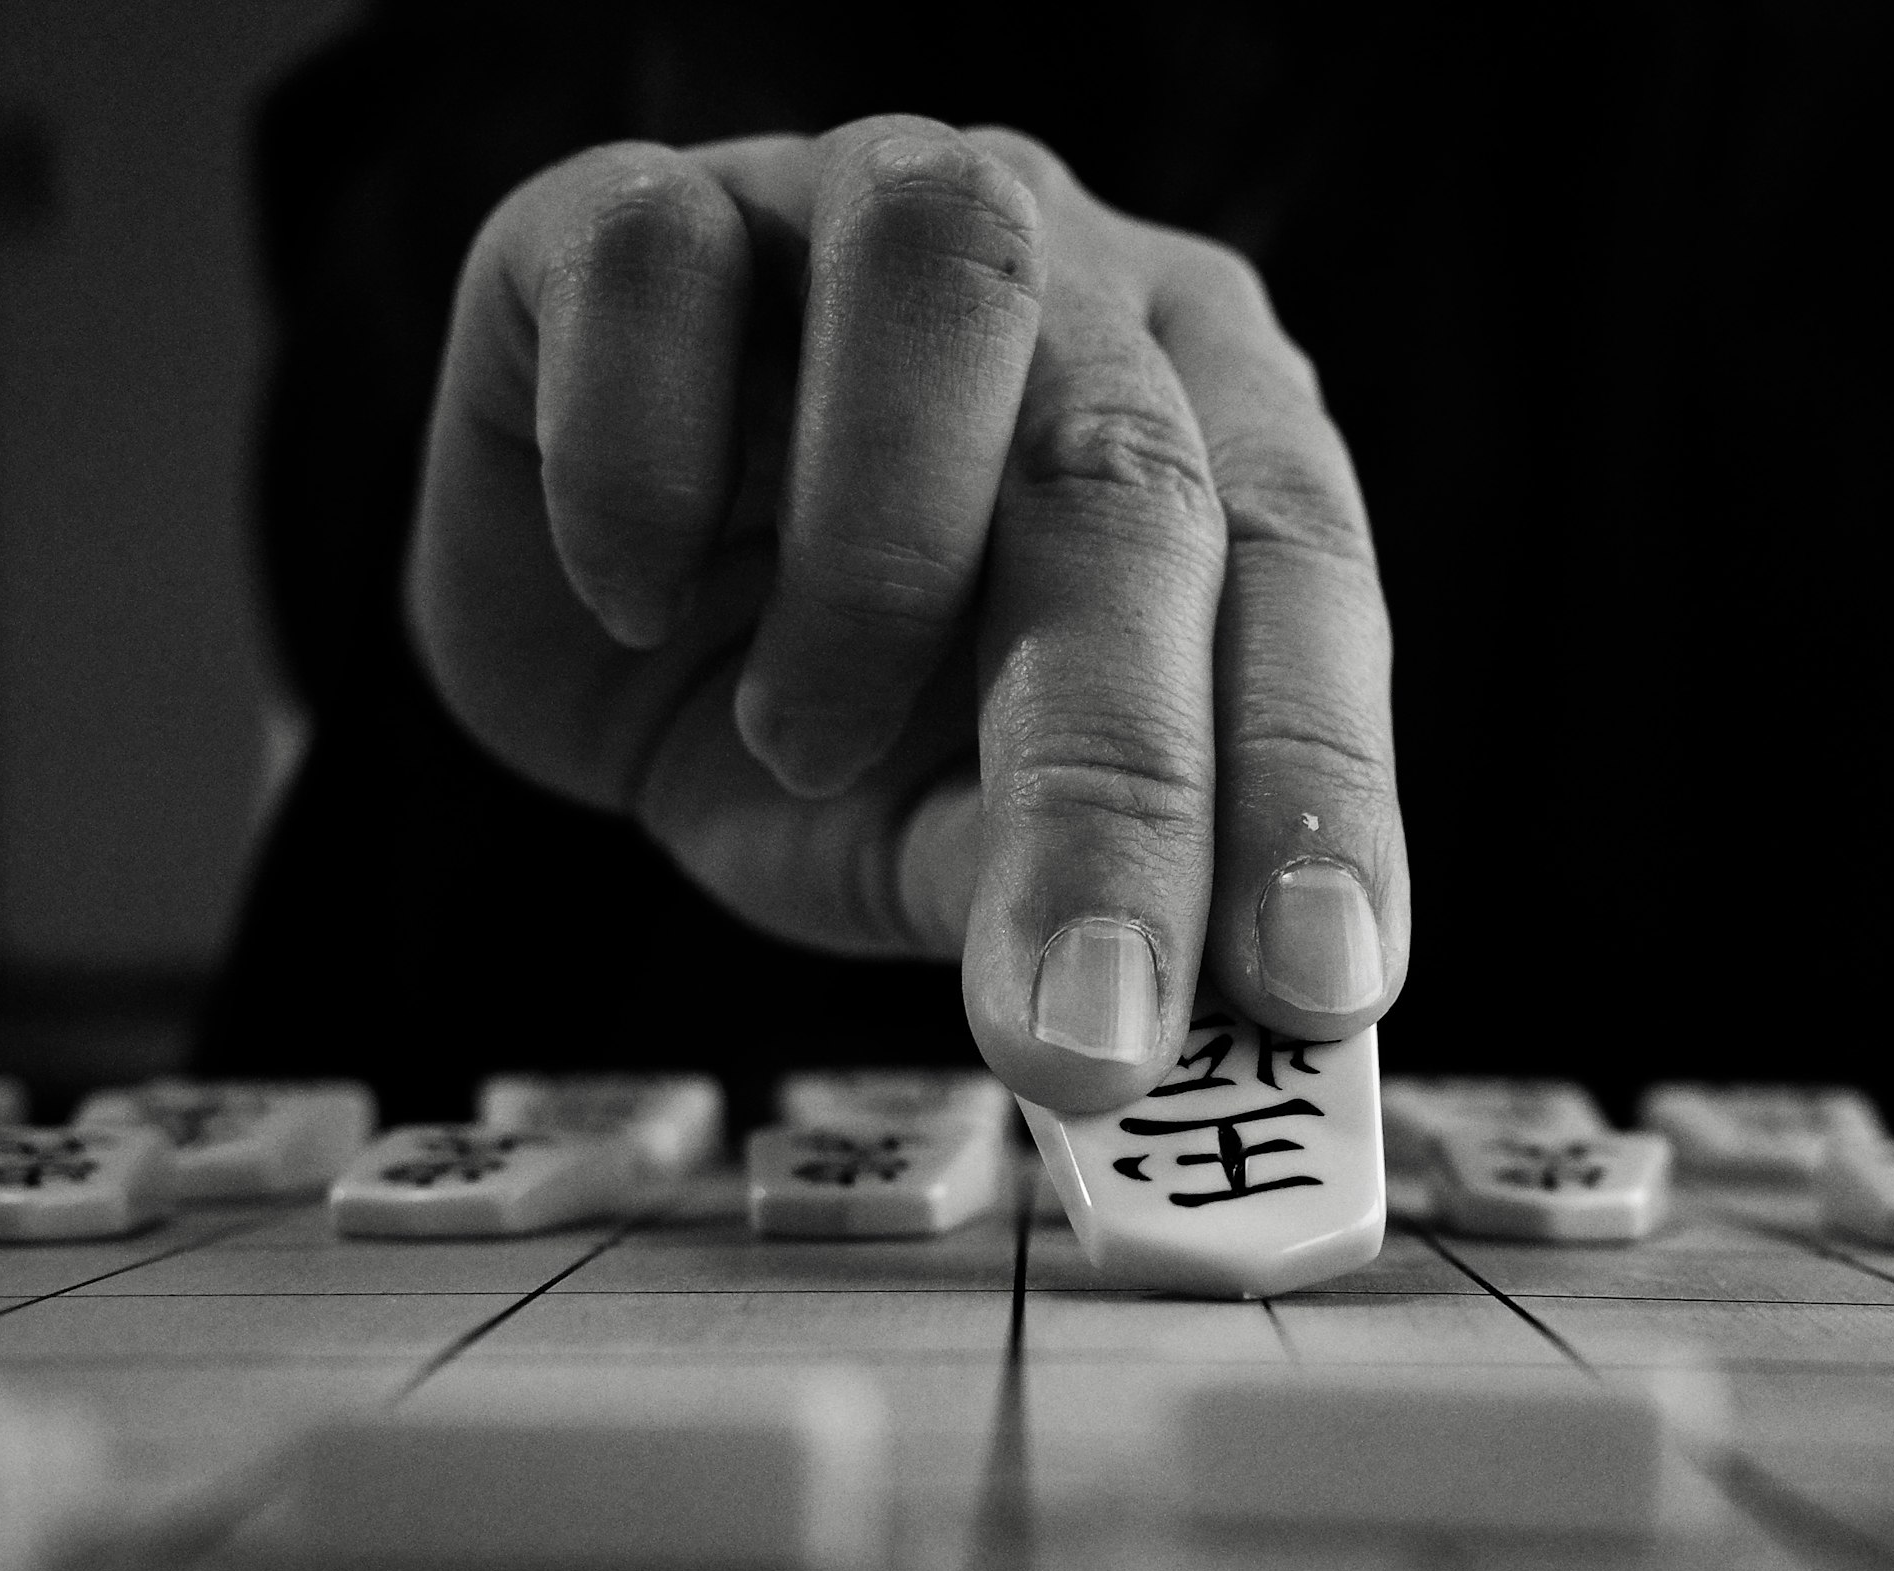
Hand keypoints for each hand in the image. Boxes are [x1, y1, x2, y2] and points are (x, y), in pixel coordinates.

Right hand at [407, 119, 1406, 1110]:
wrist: (578, 630)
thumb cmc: (821, 718)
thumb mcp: (946, 839)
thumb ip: (1057, 895)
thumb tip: (1151, 1037)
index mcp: (1204, 416)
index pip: (1304, 574)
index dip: (1311, 783)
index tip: (1314, 995)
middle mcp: (1062, 283)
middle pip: (1128, 476)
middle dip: (1113, 780)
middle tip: (1081, 1023)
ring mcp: (843, 211)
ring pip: (938, 274)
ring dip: (876, 560)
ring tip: (799, 740)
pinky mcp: (622, 212)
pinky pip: (654, 268)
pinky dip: (641, 471)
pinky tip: (635, 600)